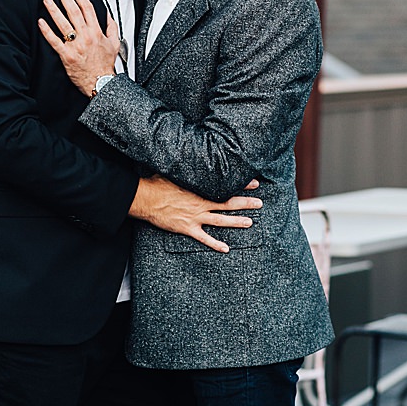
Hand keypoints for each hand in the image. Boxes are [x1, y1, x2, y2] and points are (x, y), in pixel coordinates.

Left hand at [38, 0, 118, 94]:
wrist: (100, 82)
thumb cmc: (105, 64)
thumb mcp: (114, 43)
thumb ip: (111, 26)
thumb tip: (107, 14)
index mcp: (96, 31)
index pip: (87, 7)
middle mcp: (86, 36)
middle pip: (73, 11)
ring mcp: (75, 45)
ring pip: (62, 23)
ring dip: (53, 9)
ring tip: (47, 0)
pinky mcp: (66, 55)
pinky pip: (54, 40)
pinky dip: (47, 30)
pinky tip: (41, 22)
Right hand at [130, 175, 262, 251]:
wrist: (146, 199)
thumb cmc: (158, 184)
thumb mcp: (176, 172)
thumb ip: (189, 170)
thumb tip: (196, 156)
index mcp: (200, 188)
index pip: (225, 185)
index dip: (240, 184)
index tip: (254, 183)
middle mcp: (201, 203)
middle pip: (228, 203)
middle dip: (245, 203)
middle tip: (259, 203)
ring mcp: (196, 217)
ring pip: (221, 220)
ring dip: (236, 222)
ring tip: (250, 222)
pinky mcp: (188, 228)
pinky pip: (204, 238)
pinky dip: (216, 244)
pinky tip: (226, 248)